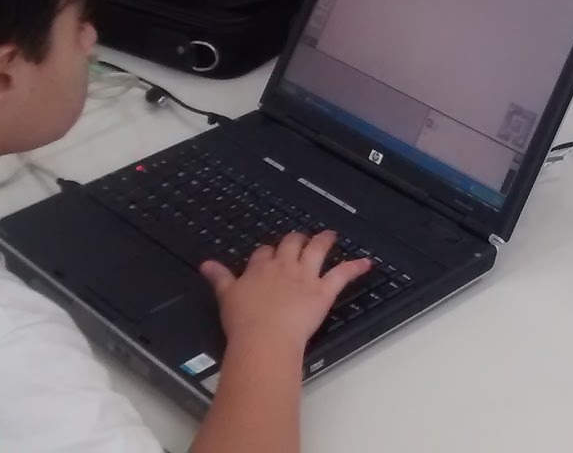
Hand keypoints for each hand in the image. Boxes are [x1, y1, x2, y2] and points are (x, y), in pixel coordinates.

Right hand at [199, 231, 370, 352]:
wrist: (264, 337)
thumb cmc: (243, 322)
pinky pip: (342, 274)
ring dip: (324, 241)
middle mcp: (284, 267)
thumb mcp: (225, 297)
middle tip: (301, 238)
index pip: (264, 253)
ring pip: (317, 251)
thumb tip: (205, 265)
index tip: (269, 254)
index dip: (268, 253)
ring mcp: (305, 277)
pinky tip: (367, 263)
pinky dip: (355, 268)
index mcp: (260, 269)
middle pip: (291, 244)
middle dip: (297, 239)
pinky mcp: (323, 290)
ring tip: (330, 235)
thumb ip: (218, 278)